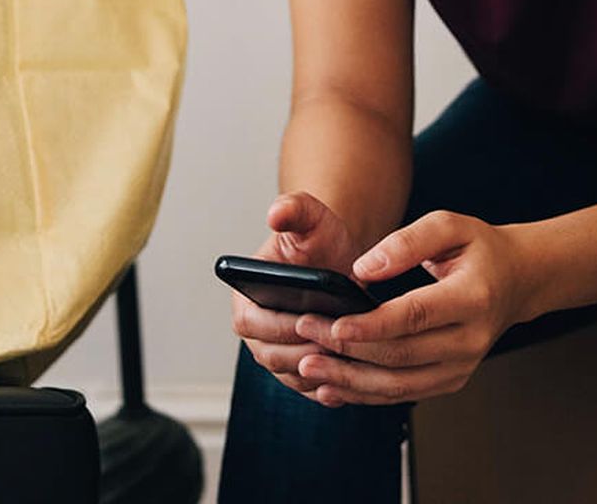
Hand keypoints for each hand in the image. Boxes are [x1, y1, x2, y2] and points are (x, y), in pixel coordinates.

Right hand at [229, 192, 365, 406]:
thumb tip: (276, 213)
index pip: (252, 323)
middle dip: (303, 352)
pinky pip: (310, 387)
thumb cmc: (320, 240)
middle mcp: (255, 331)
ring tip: (348, 362)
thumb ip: (294, 209)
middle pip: (272, 356)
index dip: (280, 326)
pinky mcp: (299, 370)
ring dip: (319, 372)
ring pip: (292, 375)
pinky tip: (351, 380)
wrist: (340, 261)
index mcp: (245, 298)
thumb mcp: (310, 219)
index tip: (309, 321)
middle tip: (337, 346)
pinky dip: (328, 387)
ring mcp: (276, 353)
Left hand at [290, 210, 530, 405]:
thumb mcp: (449, 225)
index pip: (414, 317)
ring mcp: (462, 366)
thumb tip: (364, 269)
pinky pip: (404, 394)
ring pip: (399, 386)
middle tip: (306, 336)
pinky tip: (334, 386)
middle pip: (401, 356)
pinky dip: (366, 394)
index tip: (332, 322)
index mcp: (472, 297)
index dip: (370, 325)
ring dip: (350, 380)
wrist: (517, 281)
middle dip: (347, 350)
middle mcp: (470, 340)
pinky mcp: (451, 380)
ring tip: (310, 367)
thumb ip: (406, 242)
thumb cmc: (479, 249)